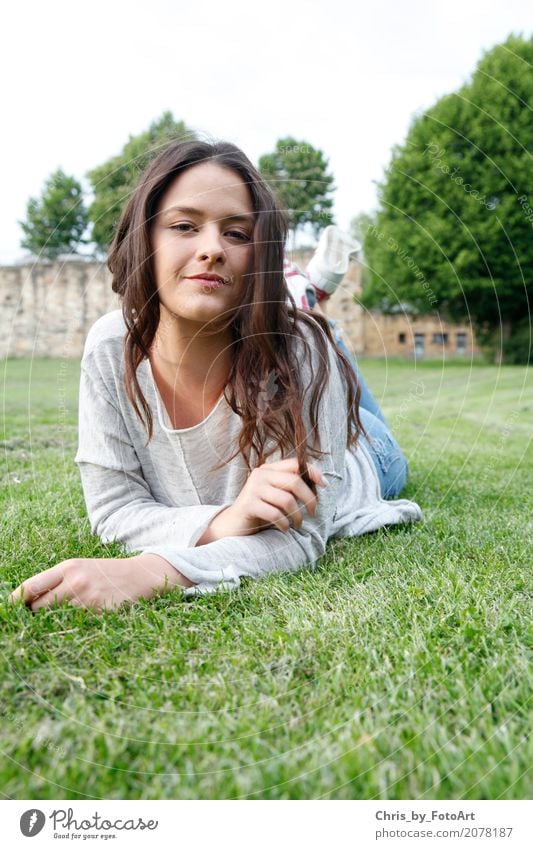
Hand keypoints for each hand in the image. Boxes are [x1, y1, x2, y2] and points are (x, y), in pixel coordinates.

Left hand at [8, 554, 192, 612]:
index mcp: (68, 567)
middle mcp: (76, 582)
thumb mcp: (81, 568)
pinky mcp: (101, 615)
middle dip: (36, 615)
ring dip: (58, 623)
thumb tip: (28, 601)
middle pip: (39, 608)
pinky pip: (79, 627)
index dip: (16, 600)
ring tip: (69, 618)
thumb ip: (57, 581)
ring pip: (58, 620)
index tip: (9, 609)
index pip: (31, 586)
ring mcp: (89, 600)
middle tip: (42, 617)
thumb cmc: (107, 573)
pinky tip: (88, 621)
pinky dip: (78, 628)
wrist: (142, 575)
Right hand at [196, 458, 327, 543]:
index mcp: (268, 469)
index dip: (313, 471)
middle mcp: (260, 475)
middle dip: (309, 498)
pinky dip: (284, 524)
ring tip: (297, 524)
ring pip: (287, 500)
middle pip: (294, 481)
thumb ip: (291, 486)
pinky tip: (285, 528)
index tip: (324, 485)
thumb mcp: (276, 494)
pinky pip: (275, 514)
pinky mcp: (248, 505)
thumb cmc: (261, 510)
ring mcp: (253, 489)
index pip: (295, 463)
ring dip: (297, 515)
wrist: (234, 524)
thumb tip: (319, 483)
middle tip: (313, 512)